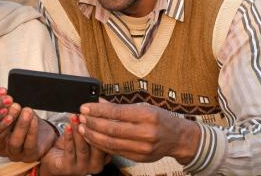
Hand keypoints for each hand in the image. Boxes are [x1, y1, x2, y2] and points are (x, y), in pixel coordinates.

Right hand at [0, 106, 55, 161]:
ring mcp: (15, 154)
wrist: (43, 134)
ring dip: (21, 125)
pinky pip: (30, 144)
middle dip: (7, 119)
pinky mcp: (30, 155)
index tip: (1, 102)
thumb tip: (3, 98)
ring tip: (26, 111)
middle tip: (14, 105)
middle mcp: (2, 148)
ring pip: (15, 142)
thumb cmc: (24, 121)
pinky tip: (34, 119)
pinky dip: (32, 130)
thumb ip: (7, 108)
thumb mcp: (13, 113)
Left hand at [39, 115, 108, 175]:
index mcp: (105, 156)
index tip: (100, 111)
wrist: (54, 160)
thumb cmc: (72, 146)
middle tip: (86, 113)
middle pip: (98, 145)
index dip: (105, 125)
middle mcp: (96, 164)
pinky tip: (68, 127)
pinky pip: (70, 150)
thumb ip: (95, 124)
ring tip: (75, 117)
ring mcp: (83, 168)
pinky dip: (69, 137)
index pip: (109, 140)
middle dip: (92, 127)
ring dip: (78, 131)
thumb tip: (100, 102)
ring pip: (83, 147)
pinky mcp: (68, 167)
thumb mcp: (87, 135)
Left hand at [77, 102, 199, 163]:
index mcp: (147, 115)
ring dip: (93, 136)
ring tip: (82, 128)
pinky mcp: (139, 158)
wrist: (179, 138)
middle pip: (112, 129)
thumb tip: (99, 103)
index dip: (98, 111)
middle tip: (80, 118)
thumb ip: (121, 107)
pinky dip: (101, 145)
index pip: (116, 113)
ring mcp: (143, 148)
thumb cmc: (161, 119)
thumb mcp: (144, 107)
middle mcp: (146, 132)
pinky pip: (116, 151)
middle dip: (92, 123)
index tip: (85, 107)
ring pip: (111, 143)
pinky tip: (93, 138)